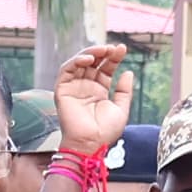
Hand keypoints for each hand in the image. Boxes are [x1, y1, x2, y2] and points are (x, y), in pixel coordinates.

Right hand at [49, 46, 132, 160]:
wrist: (90, 144)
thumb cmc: (105, 132)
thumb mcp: (121, 109)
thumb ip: (124, 91)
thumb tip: (128, 72)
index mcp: (99, 91)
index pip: (105, 69)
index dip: (113, 58)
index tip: (122, 49)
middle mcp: (85, 87)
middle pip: (93, 63)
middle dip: (103, 53)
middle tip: (113, 48)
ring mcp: (73, 88)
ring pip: (79, 63)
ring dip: (90, 53)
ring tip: (102, 50)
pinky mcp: (62, 90)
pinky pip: (66, 71)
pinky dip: (75, 61)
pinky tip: (88, 59)